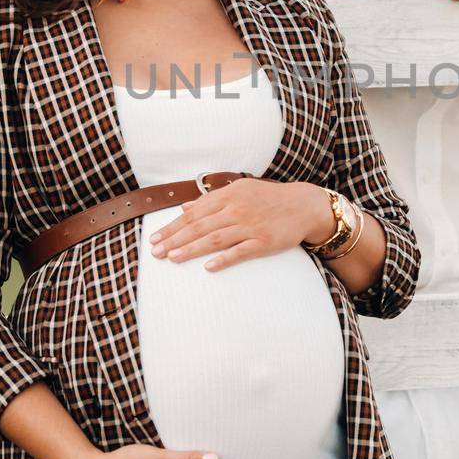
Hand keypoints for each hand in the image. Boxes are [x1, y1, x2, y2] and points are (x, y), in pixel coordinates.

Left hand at [150, 178, 323, 271]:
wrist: (303, 205)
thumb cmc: (268, 199)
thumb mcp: (240, 191)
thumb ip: (212, 200)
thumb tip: (185, 208)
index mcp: (229, 195)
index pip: (194, 213)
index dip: (172, 226)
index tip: (155, 237)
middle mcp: (236, 209)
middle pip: (199, 226)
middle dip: (174, 239)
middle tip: (156, 252)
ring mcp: (250, 226)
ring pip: (215, 239)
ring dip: (191, 249)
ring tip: (173, 258)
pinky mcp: (263, 242)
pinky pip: (240, 252)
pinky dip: (224, 259)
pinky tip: (208, 267)